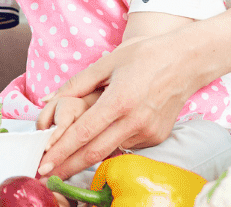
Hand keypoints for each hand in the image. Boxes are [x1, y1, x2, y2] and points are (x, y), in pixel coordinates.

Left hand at [35, 33, 199, 177]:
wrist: (187, 60)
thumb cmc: (146, 55)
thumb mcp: (108, 61)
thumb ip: (76, 84)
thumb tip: (47, 100)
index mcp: (119, 100)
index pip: (83, 133)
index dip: (60, 150)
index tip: (43, 163)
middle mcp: (134, 121)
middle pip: (93, 153)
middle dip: (67, 166)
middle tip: (45, 175)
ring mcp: (147, 132)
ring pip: (109, 150)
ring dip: (86, 158)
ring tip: (64, 162)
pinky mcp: (156, 137)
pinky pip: (125, 144)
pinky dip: (109, 145)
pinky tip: (100, 140)